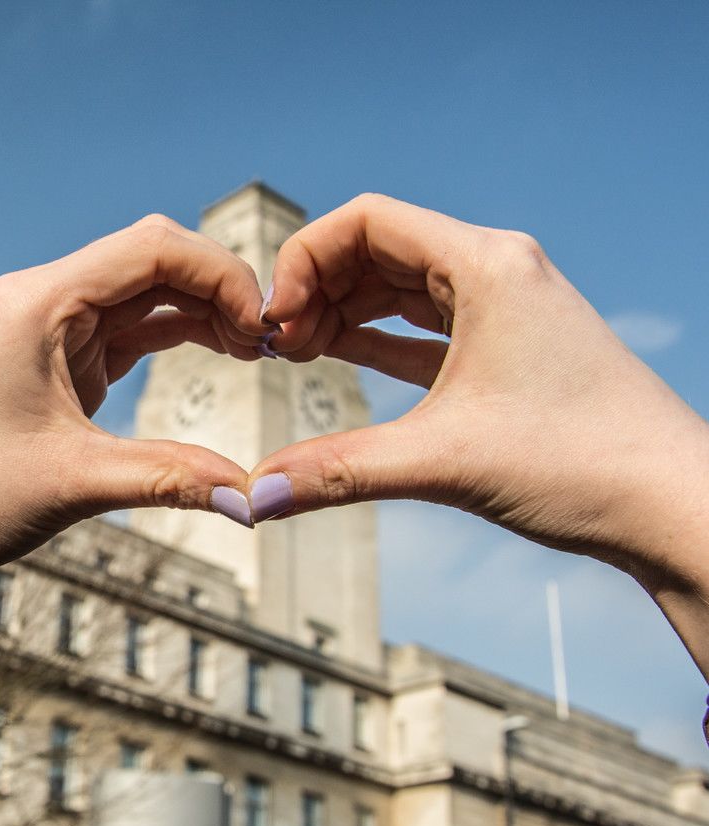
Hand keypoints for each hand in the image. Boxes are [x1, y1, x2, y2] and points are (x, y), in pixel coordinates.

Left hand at [0, 214, 270, 591]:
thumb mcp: (75, 483)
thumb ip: (170, 478)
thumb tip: (253, 498)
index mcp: (39, 303)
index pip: (152, 249)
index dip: (221, 276)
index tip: (263, 329)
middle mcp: (45, 298)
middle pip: (156, 260)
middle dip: (221, 289)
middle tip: (271, 342)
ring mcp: (54, 325)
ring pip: (150, 292)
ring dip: (206, 311)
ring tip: (258, 349)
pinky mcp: (62, 357)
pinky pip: (136, 327)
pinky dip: (182, 334)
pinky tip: (222, 352)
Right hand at [250, 195, 708, 672]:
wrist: (671, 506)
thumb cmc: (584, 465)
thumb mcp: (444, 461)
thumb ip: (339, 471)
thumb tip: (257, 495)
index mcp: (487, 265)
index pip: (367, 220)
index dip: (304, 262)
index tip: (275, 323)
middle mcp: (498, 272)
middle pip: (379, 248)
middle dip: (318, 290)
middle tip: (279, 349)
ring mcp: (506, 310)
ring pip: (402, 286)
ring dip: (344, 313)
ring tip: (299, 355)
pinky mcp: (509, 350)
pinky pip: (426, 325)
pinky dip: (379, 337)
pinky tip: (341, 358)